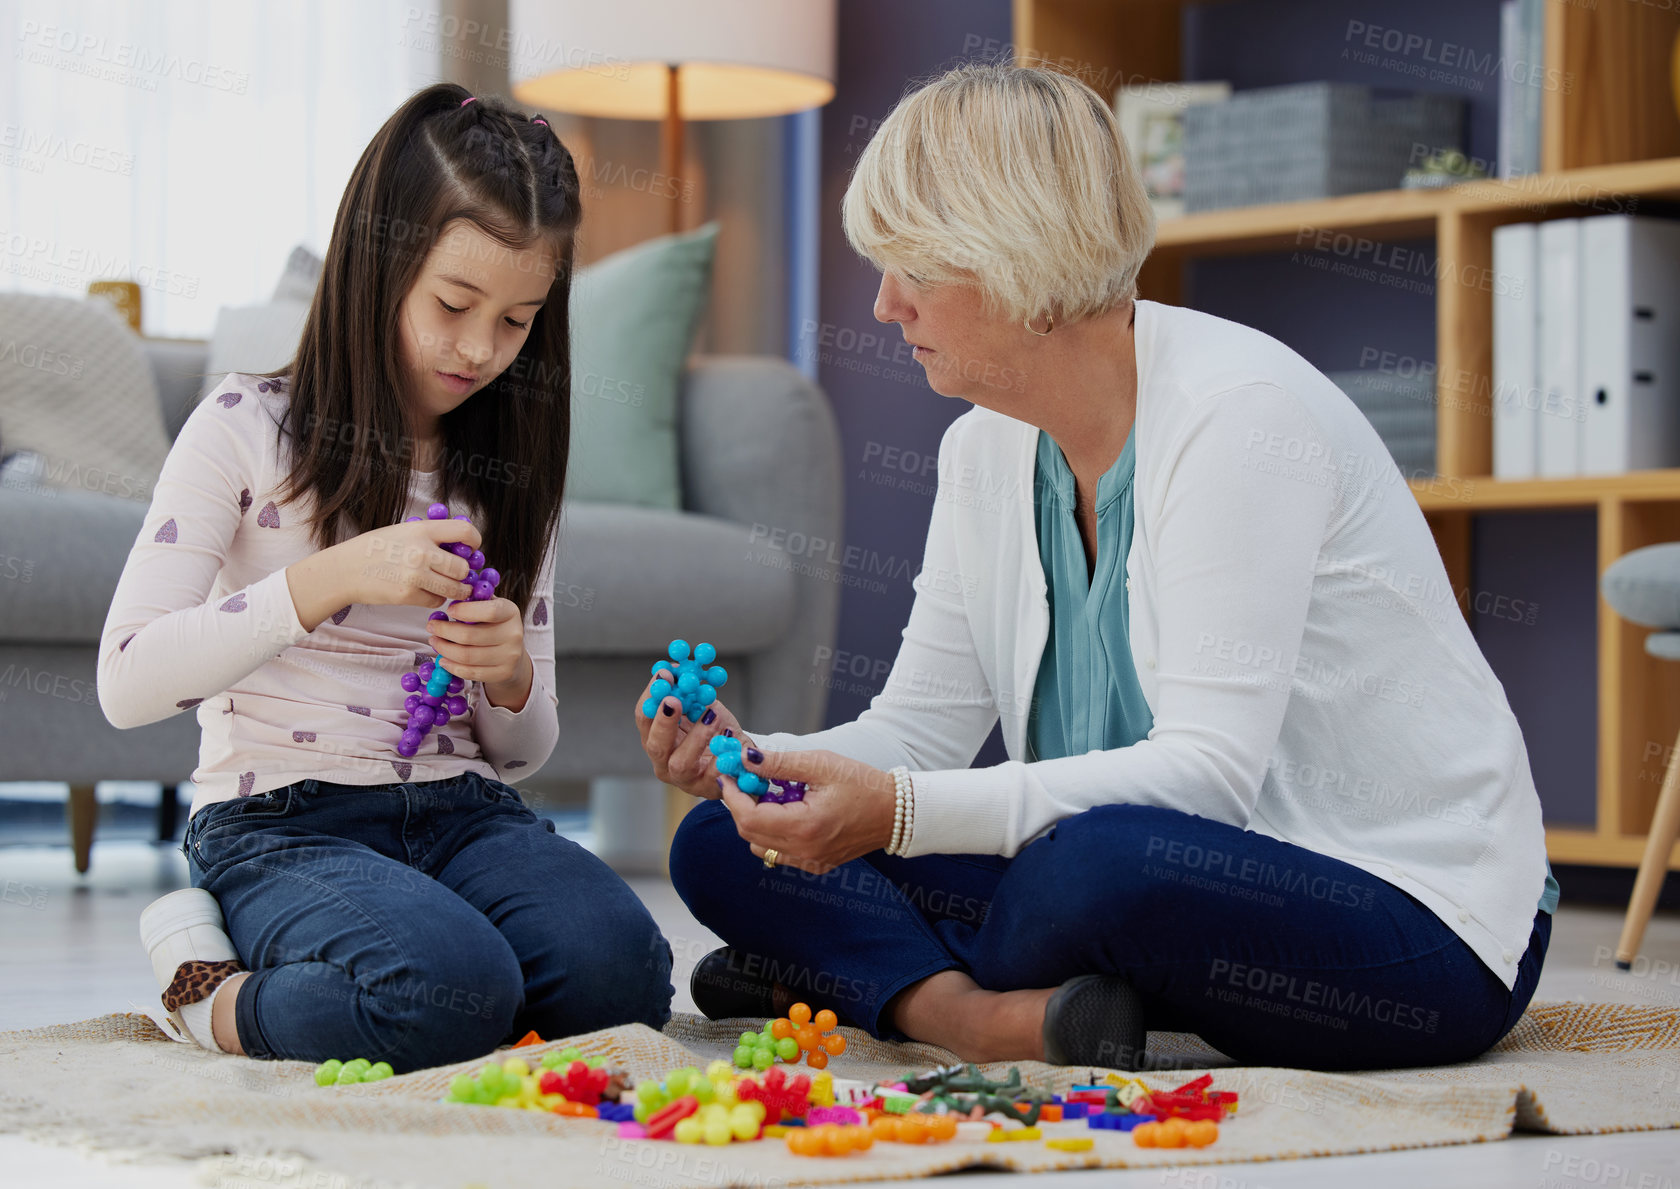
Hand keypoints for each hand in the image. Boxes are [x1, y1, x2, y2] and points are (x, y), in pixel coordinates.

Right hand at [334, 518, 481, 609]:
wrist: (345, 569)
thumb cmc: (376, 548)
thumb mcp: (404, 531)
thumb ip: (432, 536)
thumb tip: (463, 546)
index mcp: (422, 530)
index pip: (465, 532)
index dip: (474, 542)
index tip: (472, 549)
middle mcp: (421, 551)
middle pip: (463, 568)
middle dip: (464, 573)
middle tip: (458, 574)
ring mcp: (415, 575)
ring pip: (455, 589)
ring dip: (455, 590)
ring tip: (447, 585)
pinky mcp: (408, 595)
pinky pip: (436, 600)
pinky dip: (435, 598)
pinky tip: (424, 591)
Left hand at [427, 596, 528, 686]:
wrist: (513, 653)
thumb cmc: (494, 624)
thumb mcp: (490, 606)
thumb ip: (474, 600)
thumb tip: (451, 595)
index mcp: (510, 612)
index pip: (489, 612)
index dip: (465, 611)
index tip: (448, 611)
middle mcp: (513, 634)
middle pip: (470, 636)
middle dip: (444, 631)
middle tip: (431, 627)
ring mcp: (509, 656)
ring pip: (467, 656)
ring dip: (444, 649)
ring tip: (435, 641)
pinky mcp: (503, 673)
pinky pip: (471, 672)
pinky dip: (452, 667)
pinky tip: (443, 659)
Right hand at [634, 664, 752, 798]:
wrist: (739, 754)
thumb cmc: (713, 728)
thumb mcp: (701, 705)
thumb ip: (690, 689)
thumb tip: (681, 665)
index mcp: (655, 737)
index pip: (643, 717)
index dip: (651, 695)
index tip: (664, 674)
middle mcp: (662, 760)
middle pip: (654, 744)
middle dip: (663, 720)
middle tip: (675, 699)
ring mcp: (683, 778)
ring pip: (680, 762)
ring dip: (696, 736)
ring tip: (712, 715)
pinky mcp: (706, 789)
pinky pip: (712, 774)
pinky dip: (722, 755)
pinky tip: (730, 736)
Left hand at [717, 749, 897, 873]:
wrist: (896, 811)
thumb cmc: (862, 784)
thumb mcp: (820, 764)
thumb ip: (779, 763)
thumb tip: (746, 757)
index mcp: (805, 827)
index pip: (749, 818)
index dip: (733, 796)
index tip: (729, 776)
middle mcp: (804, 851)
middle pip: (749, 834)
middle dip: (741, 806)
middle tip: (745, 781)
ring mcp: (810, 861)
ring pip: (760, 846)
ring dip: (755, 820)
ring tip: (771, 795)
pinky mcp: (815, 864)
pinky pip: (779, 853)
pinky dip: (772, 832)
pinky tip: (788, 811)